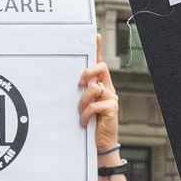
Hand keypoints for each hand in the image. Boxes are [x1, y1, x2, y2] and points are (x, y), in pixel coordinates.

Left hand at [81, 34, 119, 156]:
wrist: (100, 145)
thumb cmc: (88, 125)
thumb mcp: (81, 107)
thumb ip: (79, 95)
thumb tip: (68, 84)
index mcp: (99, 85)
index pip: (99, 63)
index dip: (98, 48)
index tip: (95, 35)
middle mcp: (107, 88)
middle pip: (101, 67)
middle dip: (88, 72)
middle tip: (78, 84)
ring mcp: (111, 97)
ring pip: (94, 88)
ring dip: (83, 101)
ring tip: (80, 114)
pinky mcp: (112, 108)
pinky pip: (95, 105)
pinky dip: (86, 114)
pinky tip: (84, 123)